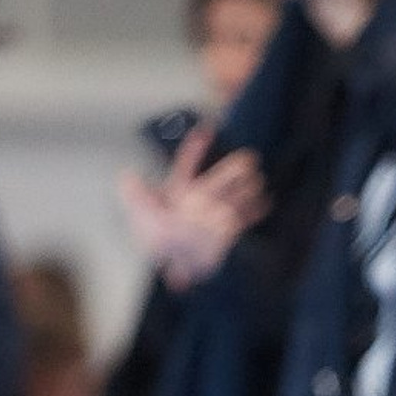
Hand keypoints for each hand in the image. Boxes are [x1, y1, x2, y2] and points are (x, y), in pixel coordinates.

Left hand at [119, 127, 267, 288]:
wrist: (173, 265)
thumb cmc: (157, 240)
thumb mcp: (142, 216)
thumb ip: (136, 195)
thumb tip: (128, 175)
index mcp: (179, 191)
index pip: (188, 165)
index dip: (196, 148)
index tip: (208, 130)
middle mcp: (200, 200)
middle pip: (219, 180)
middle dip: (233, 169)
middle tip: (249, 158)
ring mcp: (215, 215)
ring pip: (234, 197)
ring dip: (247, 188)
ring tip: (260, 179)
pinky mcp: (227, 232)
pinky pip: (244, 218)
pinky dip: (256, 211)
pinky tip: (267, 202)